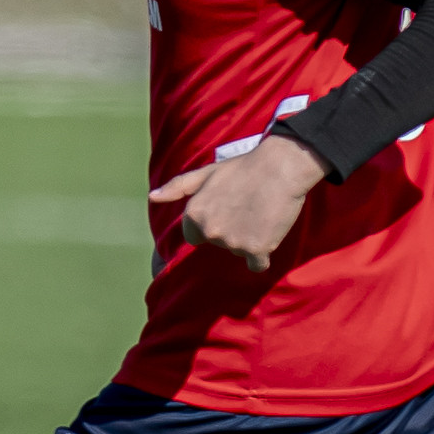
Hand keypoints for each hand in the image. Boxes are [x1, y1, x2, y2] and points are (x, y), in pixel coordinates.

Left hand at [150, 135, 327, 271]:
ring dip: (248, 240)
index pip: (194, 237)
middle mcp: (210, 231)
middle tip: (246, 208)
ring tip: (259, 214)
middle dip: (229, 231)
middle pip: (217, 243)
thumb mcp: (205, 173)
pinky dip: (262, 255)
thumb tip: (152, 198)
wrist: (281, 167)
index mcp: (195, 214)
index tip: (226, 210)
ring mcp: (233, 242)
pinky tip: (269, 233)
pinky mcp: (256, 250)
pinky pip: (257, 265)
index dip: (210, 224)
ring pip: (238, 251)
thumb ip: (177, 187)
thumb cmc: (243, 168)